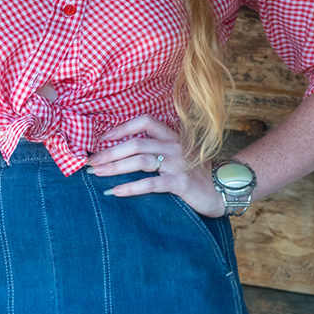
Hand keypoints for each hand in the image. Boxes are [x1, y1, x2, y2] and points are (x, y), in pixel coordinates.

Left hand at [88, 115, 224, 217]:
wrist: (223, 190)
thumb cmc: (196, 173)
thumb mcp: (179, 155)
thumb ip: (159, 149)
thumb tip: (125, 152)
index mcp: (174, 136)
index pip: (145, 122)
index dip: (122, 128)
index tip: (102, 139)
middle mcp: (175, 146)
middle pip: (137, 143)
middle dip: (110, 152)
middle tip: (90, 163)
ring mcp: (179, 164)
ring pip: (141, 161)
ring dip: (116, 167)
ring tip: (97, 175)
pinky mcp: (181, 182)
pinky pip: (152, 184)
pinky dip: (131, 188)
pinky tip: (116, 192)